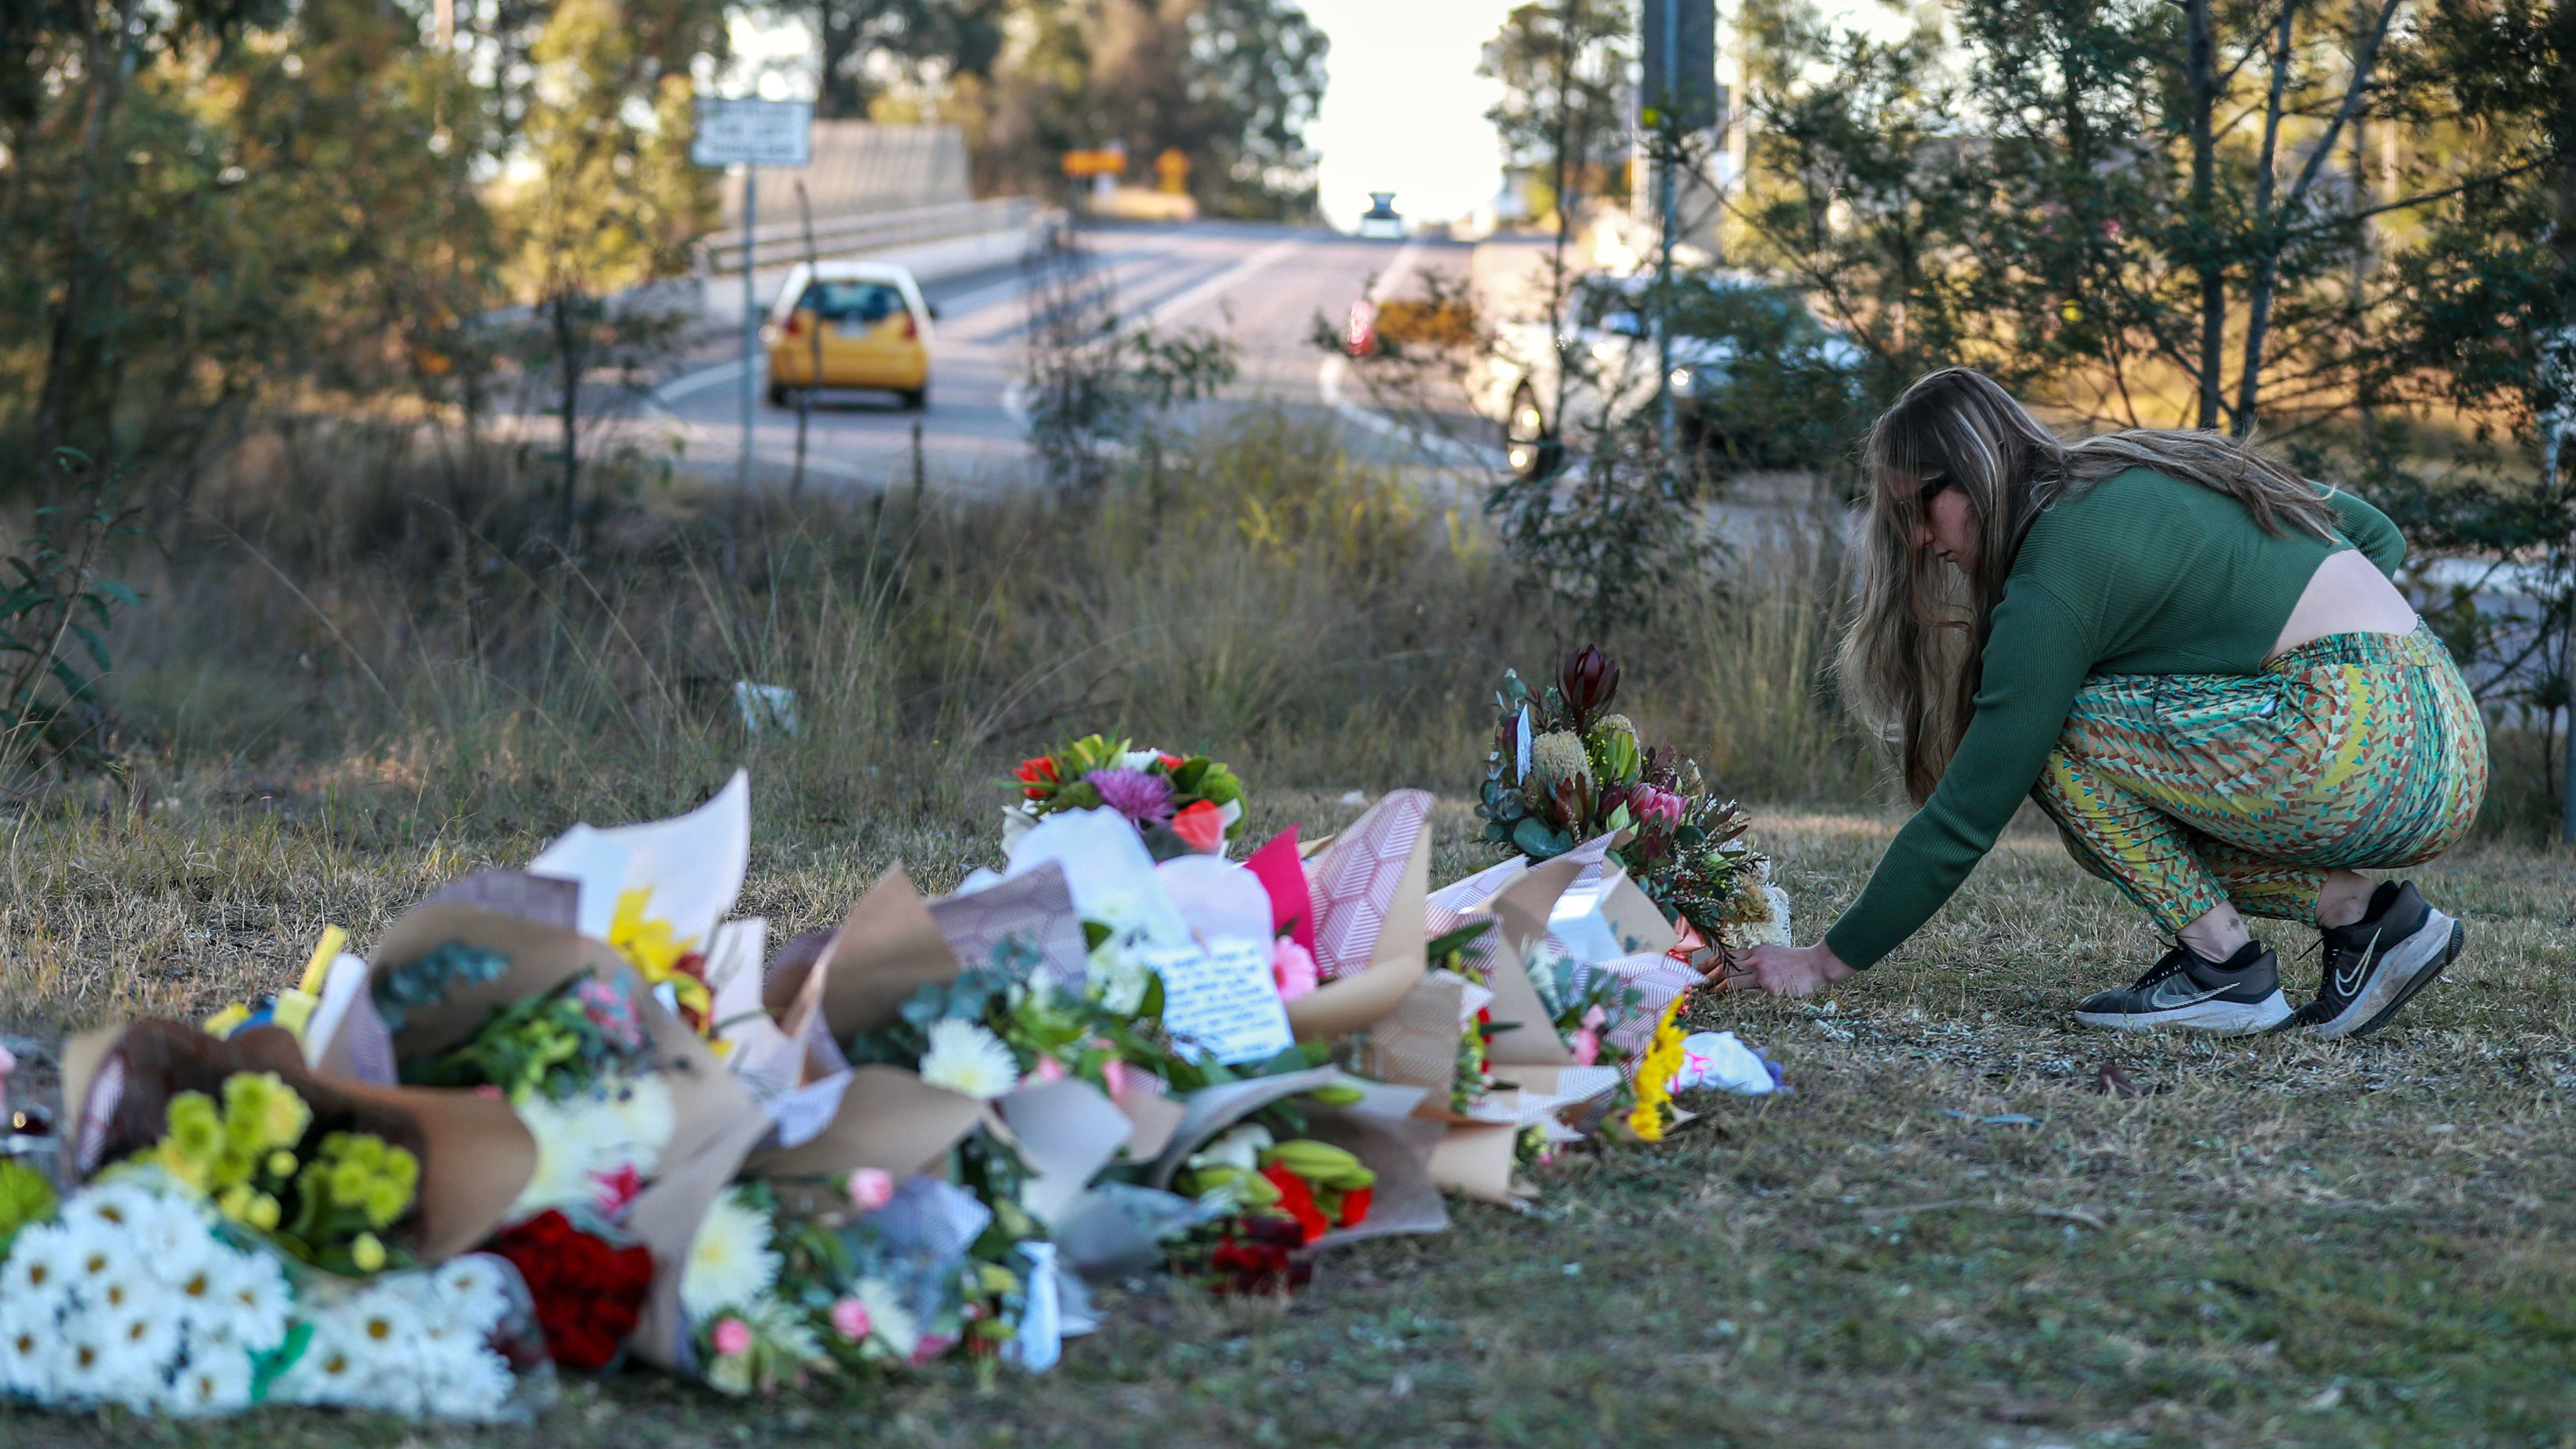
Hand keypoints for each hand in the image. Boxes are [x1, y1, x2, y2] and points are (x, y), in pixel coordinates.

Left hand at [1707, 941, 1853, 997]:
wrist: (1815, 964)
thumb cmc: (1794, 961)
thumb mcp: (1772, 954)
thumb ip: (1755, 960)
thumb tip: (1738, 968)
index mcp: (1756, 951)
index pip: (1727, 955)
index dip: (1711, 962)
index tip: (1700, 969)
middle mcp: (1756, 961)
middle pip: (1725, 967)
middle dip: (1709, 974)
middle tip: (1698, 982)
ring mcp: (1762, 974)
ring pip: (1732, 980)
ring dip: (1718, 986)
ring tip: (1709, 991)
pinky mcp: (1770, 988)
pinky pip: (1749, 994)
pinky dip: (1737, 996)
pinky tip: (1728, 999)